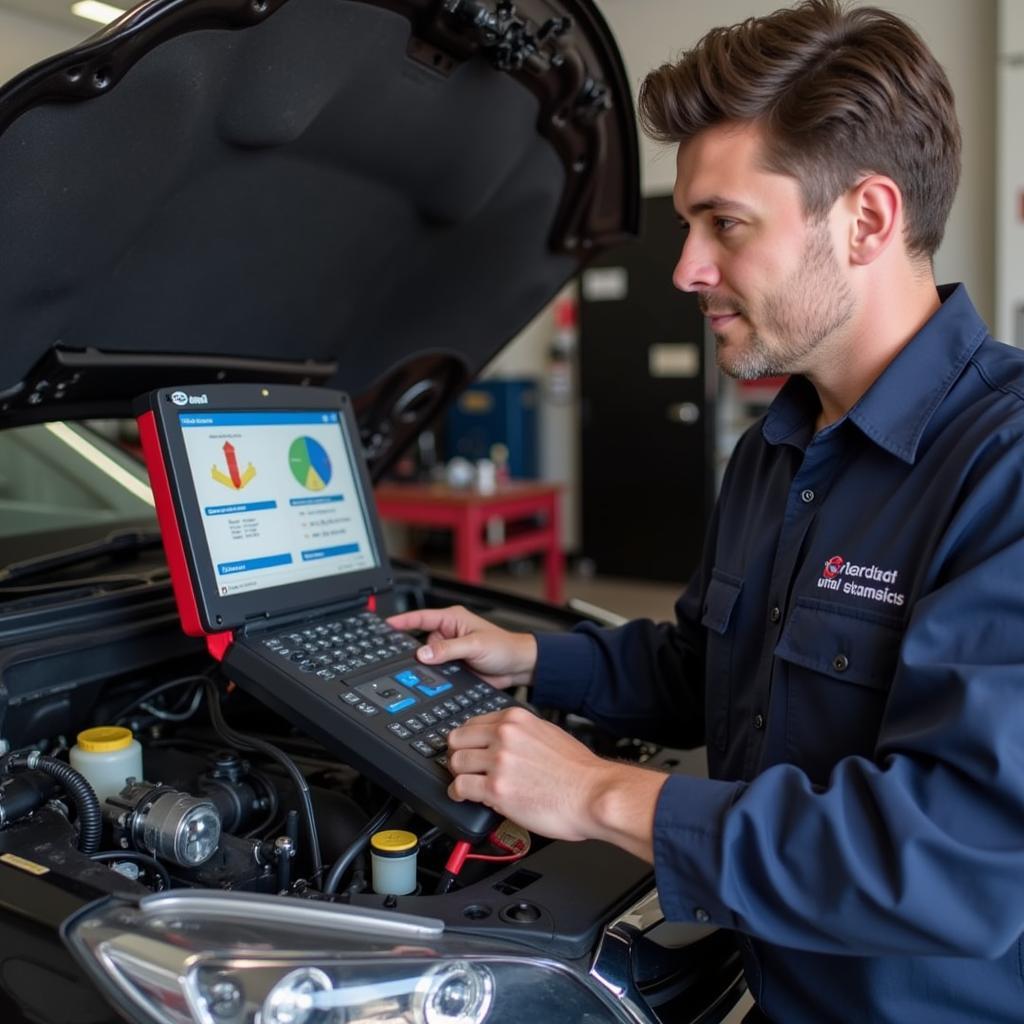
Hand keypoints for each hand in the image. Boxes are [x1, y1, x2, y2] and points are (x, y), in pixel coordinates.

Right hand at [387, 605, 536, 688]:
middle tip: (405, 660)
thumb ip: (448, 649)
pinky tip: (435, 681)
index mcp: (452, 619)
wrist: (518, 667)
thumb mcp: (475, 645)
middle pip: (420, 641)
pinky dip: (434, 676)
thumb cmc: (504, 647)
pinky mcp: (454, 668)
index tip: (385, 625)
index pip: (421, 618)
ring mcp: (450, 651)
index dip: (402, 621)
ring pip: (427, 659)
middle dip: (414, 651)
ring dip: (427, 667)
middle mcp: (449, 633)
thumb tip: (423, 653)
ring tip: (428, 672)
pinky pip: (437, 672)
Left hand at [446, 707, 667, 859]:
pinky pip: (460, 787)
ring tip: (465, 783)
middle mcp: (505, 735)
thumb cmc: (579, 772)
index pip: (473, 722)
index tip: (467, 748)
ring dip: (458, 775)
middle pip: (457, 739)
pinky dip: (458, 793)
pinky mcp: (496, 788)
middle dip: (457, 755)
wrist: (594, 795)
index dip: (467, 739)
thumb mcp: (548, 734)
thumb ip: (521, 734)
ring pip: (456, 762)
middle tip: (462, 767)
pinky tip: (464, 796)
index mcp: (516, 720)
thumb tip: (503, 742)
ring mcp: (499, 760)